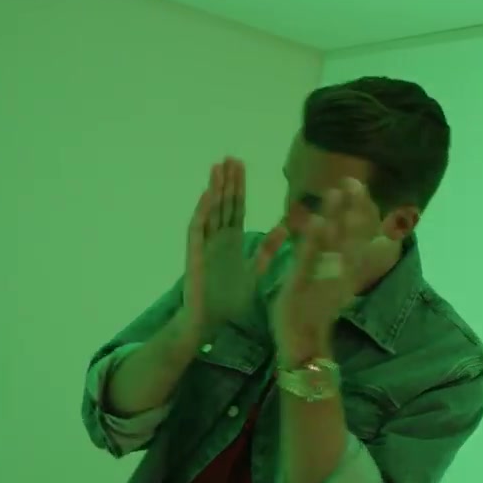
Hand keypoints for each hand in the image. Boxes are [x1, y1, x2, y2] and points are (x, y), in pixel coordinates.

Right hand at [180, 158, 265, 340]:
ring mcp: (205, 247)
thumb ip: (268, 250)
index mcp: (232, 243)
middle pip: (223, 205)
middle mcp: (218, 240)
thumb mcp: (256, 272)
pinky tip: (207, 195)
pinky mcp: (196, 256)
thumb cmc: (230, 301)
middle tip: (230, 157)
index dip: (239, 188)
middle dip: (227, 182)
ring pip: (209, 212)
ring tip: (217, 167)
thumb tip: (286, 226)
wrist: (210, 324)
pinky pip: (197, 231)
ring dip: (214, 190)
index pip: (236, 208)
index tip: (241, 165)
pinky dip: (201, 212)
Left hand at [270, 178, 380, 365]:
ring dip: (336, 217)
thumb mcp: (330, 281)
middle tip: (354, 180)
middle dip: (353, 207)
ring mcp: (323, 276)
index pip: (356, 233)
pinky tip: (319, 221)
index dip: (359, 209)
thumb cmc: (314, 311)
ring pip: (333, 243)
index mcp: (344, 267)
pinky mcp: (305, 284)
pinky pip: (311, 259)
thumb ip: (333, 257)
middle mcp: (339, 270)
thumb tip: (334, 233)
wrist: (305, 343)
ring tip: (336, 192)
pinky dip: (316, 241)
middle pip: (351, 234)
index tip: (359, 184)